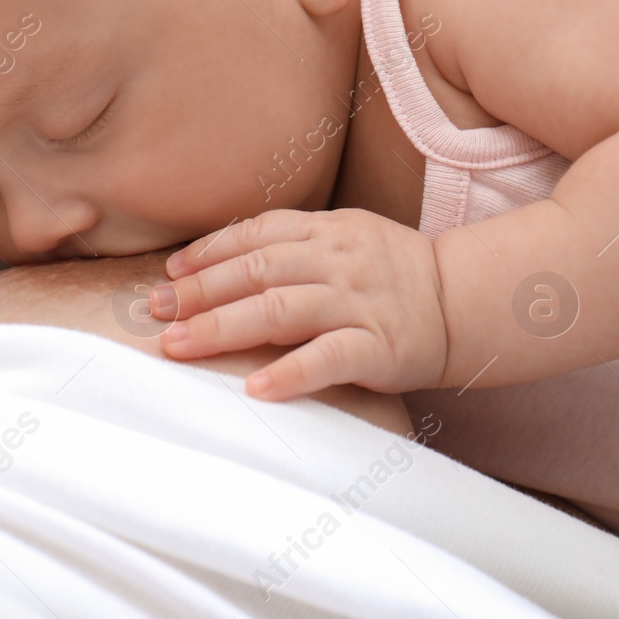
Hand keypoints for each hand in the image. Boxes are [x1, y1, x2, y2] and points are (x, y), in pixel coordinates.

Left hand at [150, 208, 448, 400]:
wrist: (464, 300)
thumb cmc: (394, 275)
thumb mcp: (347, 240)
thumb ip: (294, 247)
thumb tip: (219, 264)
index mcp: (327, 231)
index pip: (256, 234)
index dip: (209, 252)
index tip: (169, 273)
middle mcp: (337, 260)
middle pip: (256, 272)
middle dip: (199, 292)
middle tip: (154, 312)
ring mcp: (357, 302)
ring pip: (279, 309)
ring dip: (222, 328)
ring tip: (179, 346)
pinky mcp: (378, 346)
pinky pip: (328, 358)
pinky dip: (290, 373)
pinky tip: (255, 388)